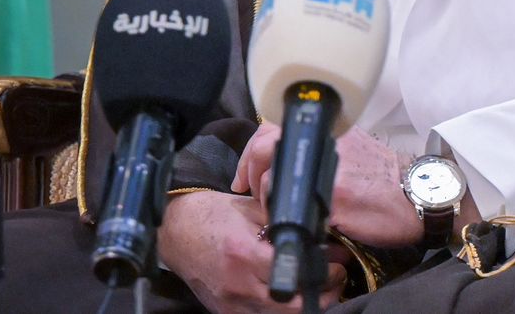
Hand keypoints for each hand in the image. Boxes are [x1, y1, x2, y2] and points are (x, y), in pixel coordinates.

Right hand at [158, 189, 347, 312]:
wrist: (176, 232)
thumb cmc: (214, 216)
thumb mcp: (252, 211)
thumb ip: (286, 224)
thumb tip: (325, 237)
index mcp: (244, 254)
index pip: (296, 272)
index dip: (324, 270)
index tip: (337, 263)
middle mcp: (238, 285)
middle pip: (293, 306)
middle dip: (323, 294)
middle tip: (336, 278)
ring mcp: (231, 304)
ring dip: (306, 306)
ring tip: (319, 288)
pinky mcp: (226, 313)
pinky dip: (283, 312)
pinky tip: (292, 296)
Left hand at [233, 122, 424, 248]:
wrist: (417, 194)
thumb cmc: (385, 176)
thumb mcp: (350, 147)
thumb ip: (321, 147)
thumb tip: (286, 162)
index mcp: (328, 128)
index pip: (273, 127)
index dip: (253, 152)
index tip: (247, 173)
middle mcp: (324, 142)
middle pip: (263, 145)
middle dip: (249, 169)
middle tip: (248, 188)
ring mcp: (326, 169)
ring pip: (272, 177)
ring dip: (264, 196)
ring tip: (273, 209)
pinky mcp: (333, 198)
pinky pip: (291, 206)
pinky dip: (282, 216)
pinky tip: (291, 223)